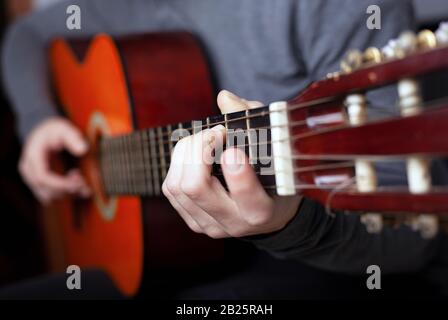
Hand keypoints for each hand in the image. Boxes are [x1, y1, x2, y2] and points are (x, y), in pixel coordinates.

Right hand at [19, 117, 91, 203]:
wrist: (43, 132)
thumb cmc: (54, 130)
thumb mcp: (64, 129)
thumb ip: (73, 138)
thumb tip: (83, 150)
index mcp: (33, 156)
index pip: (43, 177)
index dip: (61, 184)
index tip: (78, 182)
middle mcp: (29, 171)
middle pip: (46, 191)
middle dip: (67, 190)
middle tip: (84, 181)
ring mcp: (33, 179)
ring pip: (49, 197)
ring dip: (67, 193)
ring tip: (80, 179)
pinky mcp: (40, 184)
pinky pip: (52, 196)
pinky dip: (65, 193)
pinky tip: (75, 181)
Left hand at [162, 90, 300, 238]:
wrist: (268, 214)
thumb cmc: (275, 176)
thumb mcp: (275, 149)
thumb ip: (253, 120)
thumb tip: (224, 98)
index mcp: (262, 212)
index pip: (247, 199)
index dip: (238, 173)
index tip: (233, 149)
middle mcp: (233, 224)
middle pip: (195, 188)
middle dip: (198, 150)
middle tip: (216, 133)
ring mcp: (209, 225)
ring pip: (177, 186)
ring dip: (185, 153)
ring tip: (205, 139)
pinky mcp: (192, 220)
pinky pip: (170, 189)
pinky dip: (178, 163)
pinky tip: (194, 152)